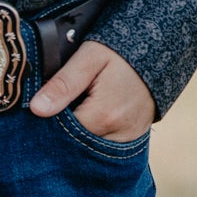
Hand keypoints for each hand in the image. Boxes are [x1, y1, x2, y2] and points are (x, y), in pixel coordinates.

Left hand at [28, 40, 155, 140]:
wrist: (160, 48)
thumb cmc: (122, 50)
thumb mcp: (89, 58)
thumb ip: (63, 84)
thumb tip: (36, 109)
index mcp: (102, 116)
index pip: (61, 134)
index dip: (49, 122)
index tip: (46, 108)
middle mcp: (117, 134)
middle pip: (77, 145)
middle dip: (64, 131)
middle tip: (64, 105)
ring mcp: (128, 138)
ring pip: (91, 148)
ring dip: (80, 135)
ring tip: (80, 108)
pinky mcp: (134, 138)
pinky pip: (107, 145)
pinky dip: (95, 136)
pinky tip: (92, 118)